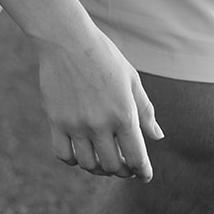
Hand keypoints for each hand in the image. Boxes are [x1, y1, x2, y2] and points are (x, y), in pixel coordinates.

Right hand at [36, 28, 163, 179]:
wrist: (67, 38)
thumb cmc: (103, 56)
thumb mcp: (131, 79)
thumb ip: (145, 110)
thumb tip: (157, 136)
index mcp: (124, 114)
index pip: (137, 158)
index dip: (143, 172)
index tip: (144, 175)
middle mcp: (100, 124)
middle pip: (113, 167)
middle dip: (122, 170)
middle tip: (123, 165)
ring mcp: (76, 124)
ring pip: (89, 165)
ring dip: (98, 168)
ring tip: (102, 159)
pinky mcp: (56, 121)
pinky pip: (64, 155)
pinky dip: (73, 159)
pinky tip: (80, 150)